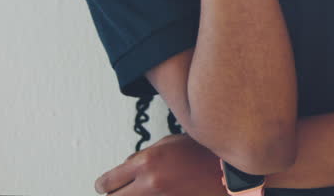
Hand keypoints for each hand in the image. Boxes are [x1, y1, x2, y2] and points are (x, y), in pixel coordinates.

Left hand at [94, 134, 223, 194]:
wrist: (229, 170)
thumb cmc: (203, 153)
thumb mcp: (170, 143)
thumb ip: (144, 155)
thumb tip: (126, 166)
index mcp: (146, 162)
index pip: (108, 182)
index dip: (104, 185)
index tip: (105, 186)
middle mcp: (150, 183)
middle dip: (115, 194)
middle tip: (118, 191)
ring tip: (140, 191)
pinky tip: (156, 192)